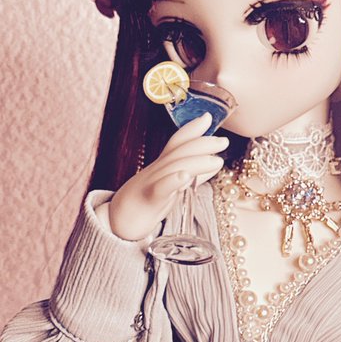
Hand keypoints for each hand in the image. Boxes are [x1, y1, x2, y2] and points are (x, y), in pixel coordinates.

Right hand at [107, 112, 229, 241]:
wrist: (116, 223)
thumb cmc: (145, 204)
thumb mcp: (170, 187)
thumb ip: (192, 174)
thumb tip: (215, 162)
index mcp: (161, 166)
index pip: (176, 143)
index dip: (191, 129)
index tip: (208, 118)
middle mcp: (155, 170)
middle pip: (178, 152)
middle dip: (202, 143)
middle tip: (223, 141)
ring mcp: (150, 183)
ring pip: (174, 167)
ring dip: (197, 161)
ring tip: (217, 160)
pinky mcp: (147, 201)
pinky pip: (160, 188)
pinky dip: (173, 180)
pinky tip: (186, 176)